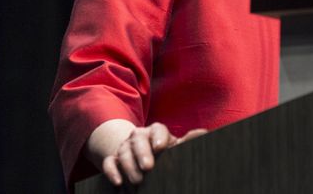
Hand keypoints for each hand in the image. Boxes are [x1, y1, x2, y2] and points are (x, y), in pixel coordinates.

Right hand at [87, 120, 206, 185]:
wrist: (142, 158)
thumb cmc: (164, 153)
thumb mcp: (175, 147)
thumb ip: (188, 141)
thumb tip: (203, 133)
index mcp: (156, 132)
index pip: (157, 129)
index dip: (159, 137)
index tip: (161, 147)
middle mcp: (139, 136)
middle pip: (138, 139)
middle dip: (142, 153)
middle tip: (148, 168)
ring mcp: (125, 147)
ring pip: (123, 151)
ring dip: (129, 166)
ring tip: (137, 181)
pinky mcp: (114, 159)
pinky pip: (109, 162)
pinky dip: (112, 171)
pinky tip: (118, 182)